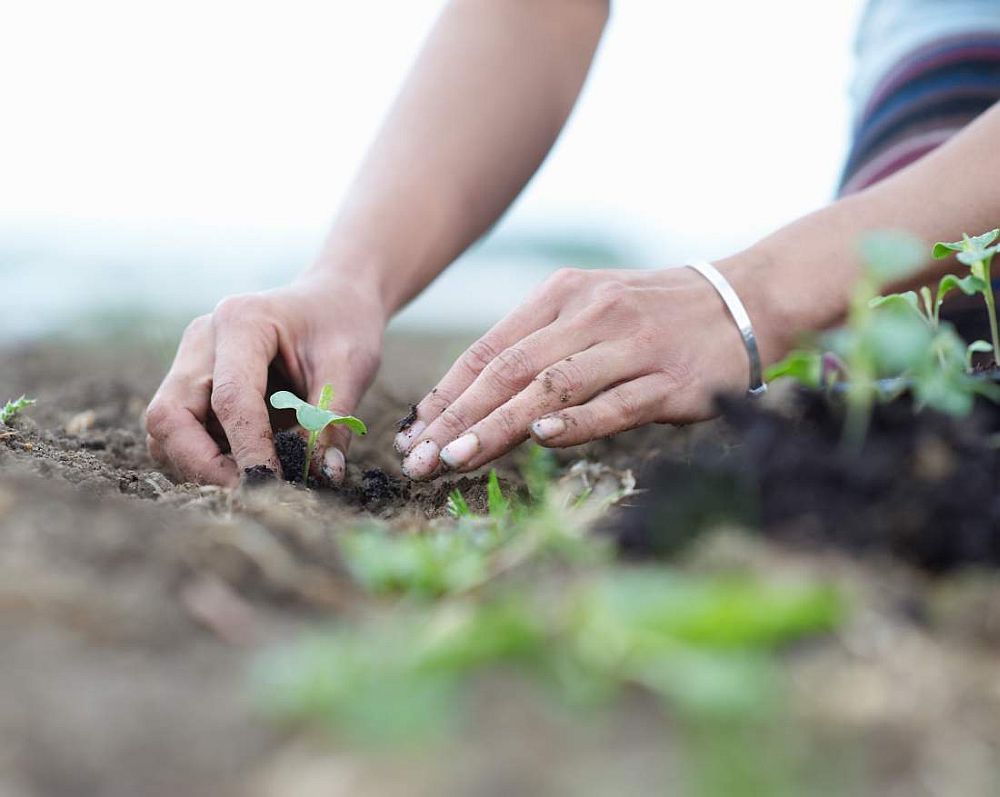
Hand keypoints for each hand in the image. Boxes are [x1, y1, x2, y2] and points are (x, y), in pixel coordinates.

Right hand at [145, 273, 384, 485]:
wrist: (331, 300)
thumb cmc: (342, 325)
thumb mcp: (350, 367)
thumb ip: (333, 420)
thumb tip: (325, 476)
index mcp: (242, 322)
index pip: (230, 398)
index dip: (247, 448)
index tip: (271, 485)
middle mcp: (202, 340)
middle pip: (169, 416)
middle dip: (203, 465)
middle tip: (252, 492)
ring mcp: (190, 363)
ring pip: (165, 431)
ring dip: (200, 466)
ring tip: (256, 480)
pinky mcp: (192, 386)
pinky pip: (181, 434)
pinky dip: (207, 459)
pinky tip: (248, 466)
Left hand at [394, 263, 780, 479]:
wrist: (744, 299)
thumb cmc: (654, 313)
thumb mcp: (591, 309)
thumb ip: (538, 346)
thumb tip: (474, 401)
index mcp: (563, 295)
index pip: (488, 349)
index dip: (445, 394)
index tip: (412, 433)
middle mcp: (592, 313)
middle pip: (509, 370)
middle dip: (457, 418)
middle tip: (419, 458)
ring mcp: (632, 344)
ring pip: (552, 387)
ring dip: (499, 426)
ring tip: (457, 458)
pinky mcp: (671, 378)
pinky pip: (616, 404)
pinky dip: (576, 422)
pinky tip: (541, 439)